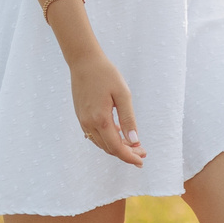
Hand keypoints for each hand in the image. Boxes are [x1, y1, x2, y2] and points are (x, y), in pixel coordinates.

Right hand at [66, 50, 142, 165]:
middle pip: (109, 148)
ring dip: (117, 148)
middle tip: (142, 152)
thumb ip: (128, 119)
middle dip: (126, 153)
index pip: (117, 147)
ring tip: (133, 146)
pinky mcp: (81, 117)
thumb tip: (134, 141)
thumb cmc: (106, 75)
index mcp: (101, 119)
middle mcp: (89, 123)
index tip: (142, 161)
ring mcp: (83, 121)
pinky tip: (118, 135)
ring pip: (101, 144)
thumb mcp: (123, 94)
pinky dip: (107, 140)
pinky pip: (94, 136)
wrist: (84, 62)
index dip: (130, 157)